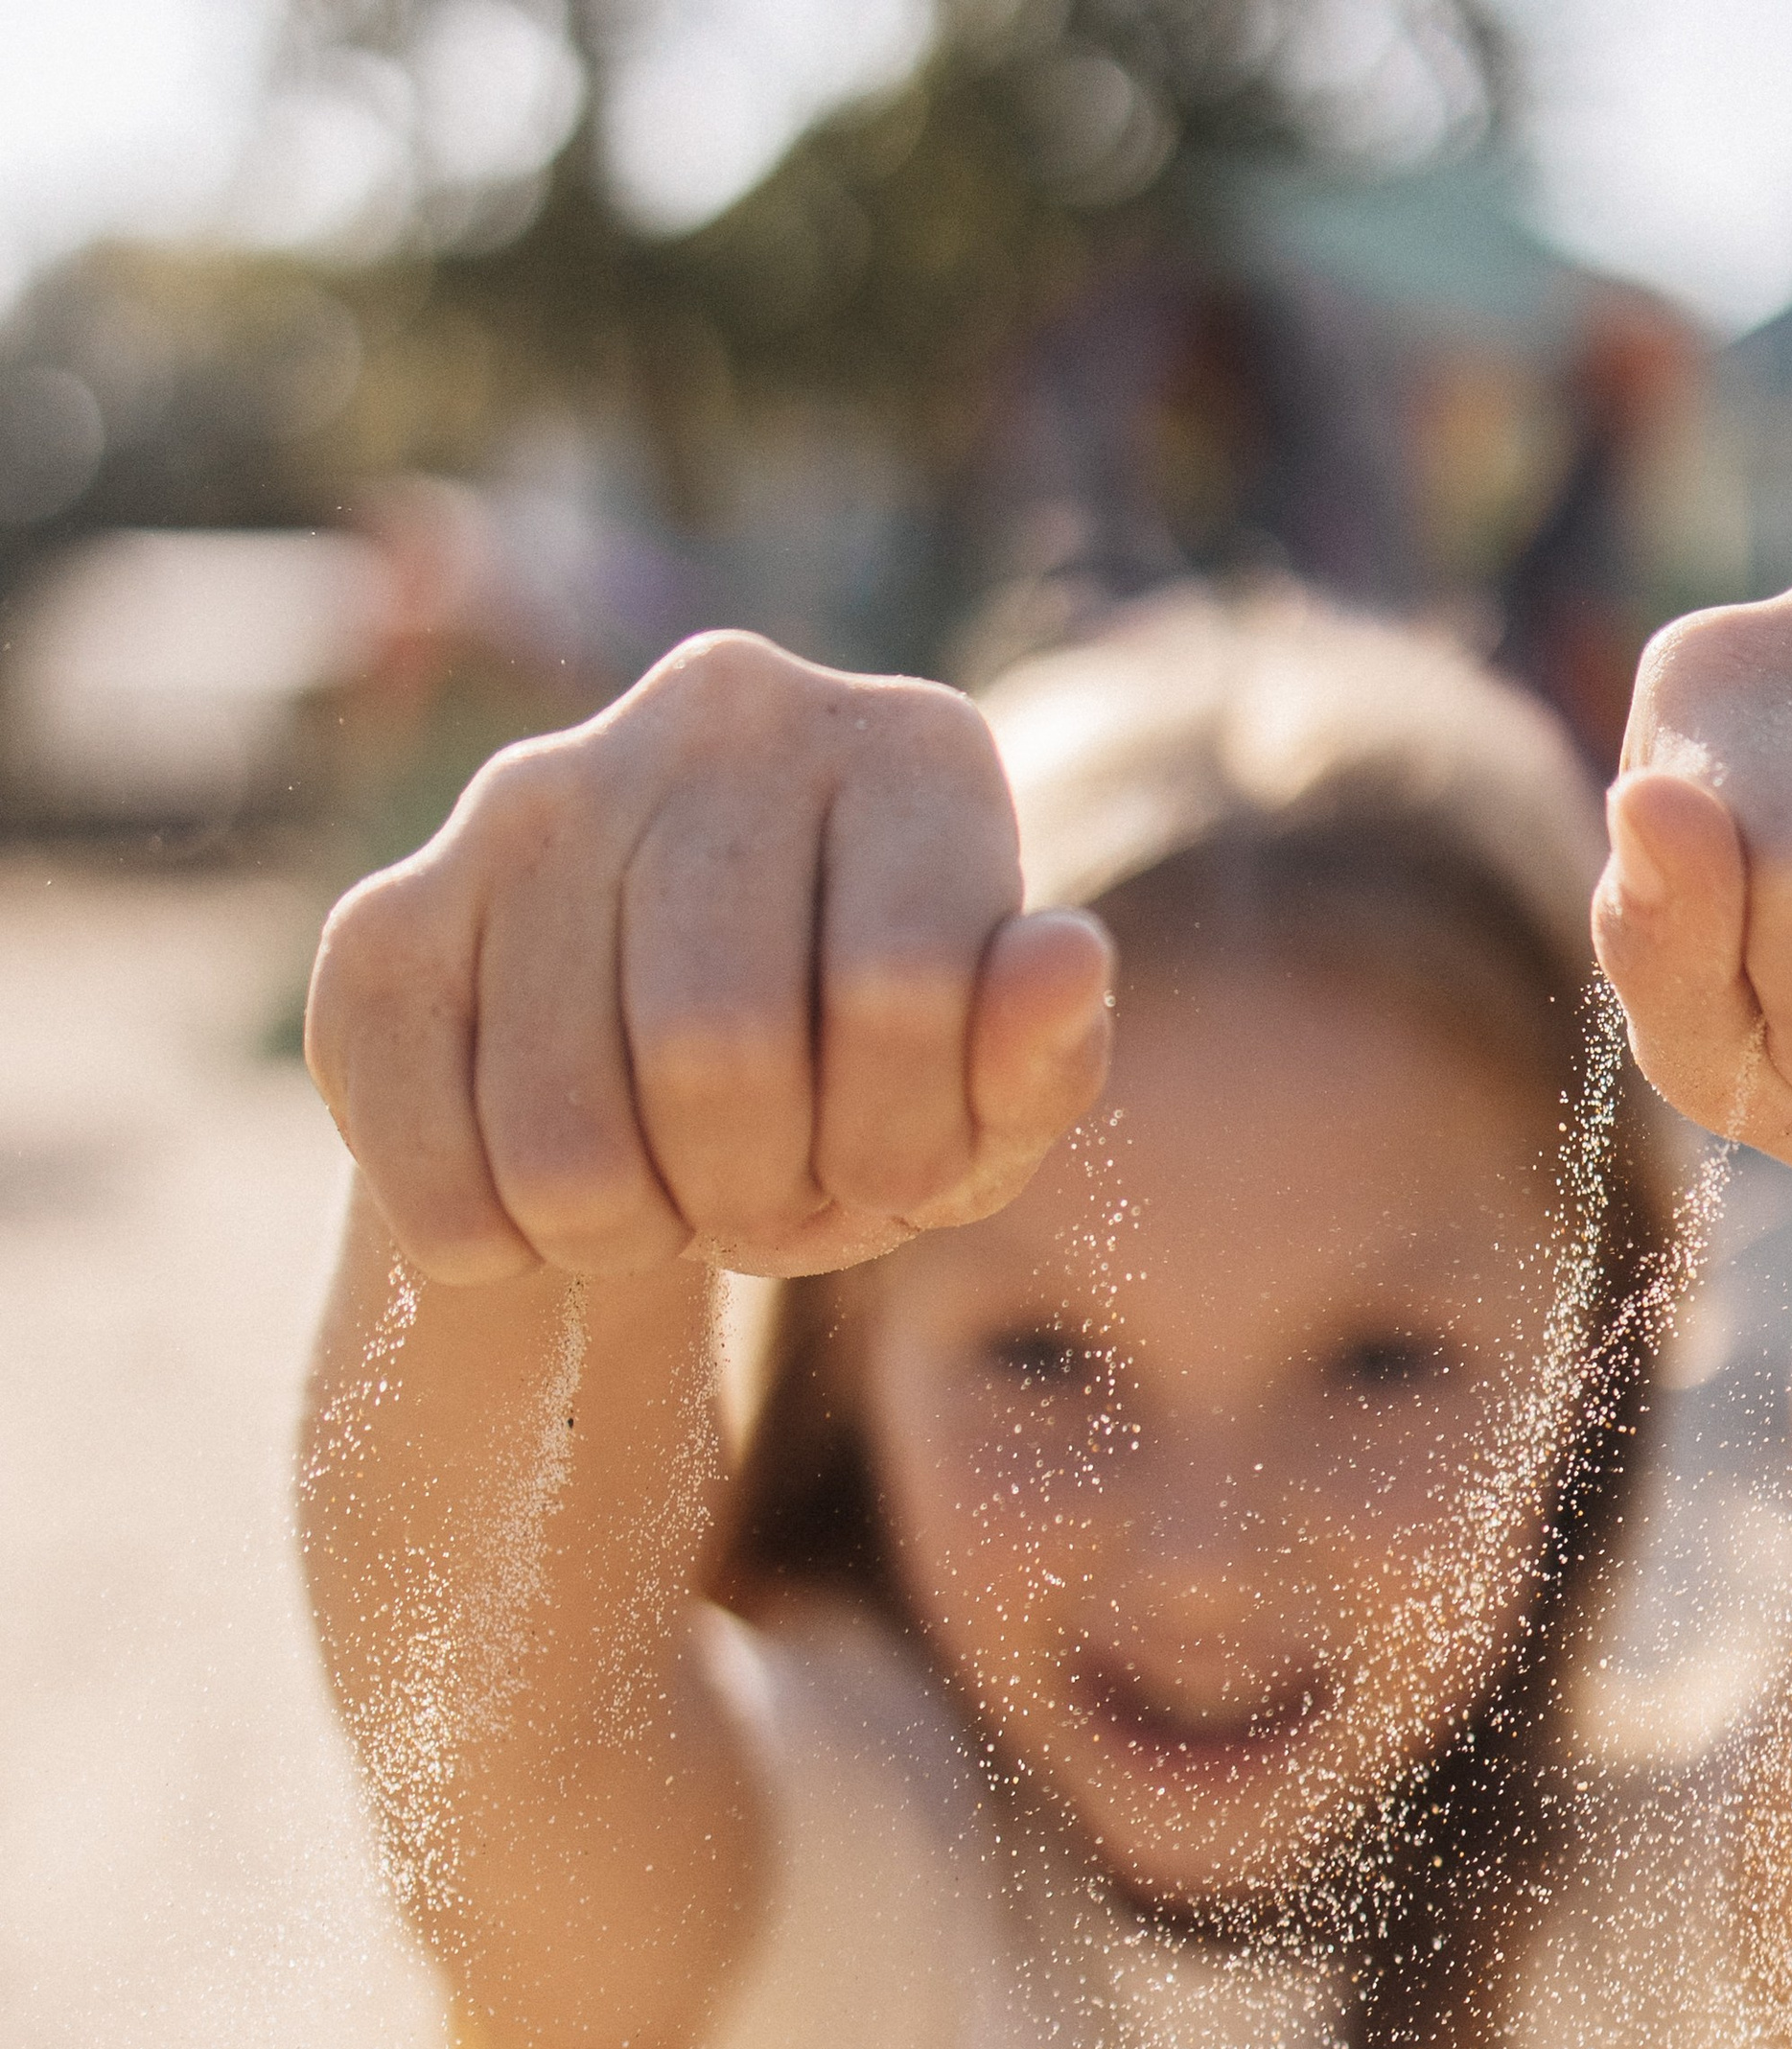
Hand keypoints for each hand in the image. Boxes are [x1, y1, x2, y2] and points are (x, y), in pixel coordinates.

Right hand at [305, 631, 1112, 1283]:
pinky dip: (500, 1248)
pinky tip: (542, 1200)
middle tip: (769, 1203)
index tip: (896, 1174)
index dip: (899, 1152)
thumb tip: (1063, 959)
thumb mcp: (978, 1115)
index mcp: (913, 747)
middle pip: (714, 1048)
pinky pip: (431, 1165)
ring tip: (666, 1198)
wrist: (651, 1112)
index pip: (893, 989)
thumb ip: (1036, 1059)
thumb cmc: (860, 1101)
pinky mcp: (381, 919)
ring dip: (630, 1238)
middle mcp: (719, 711)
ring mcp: (531, 795)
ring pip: (562, 1136)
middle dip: (758, 1198)